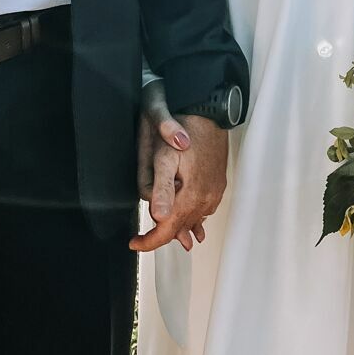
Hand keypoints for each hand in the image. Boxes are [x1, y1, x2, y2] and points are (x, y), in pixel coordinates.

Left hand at [130, 108, 227, 255]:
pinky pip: (204, 209)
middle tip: (143, 235)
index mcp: (190, 196)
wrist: (208, 111)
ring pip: (193, 220)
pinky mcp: (218, 184)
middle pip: (181, 228)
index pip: (168, 231)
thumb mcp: (164, 156)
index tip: (135, 243)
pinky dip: (193, 214)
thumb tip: (159, 216)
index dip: (149, 241)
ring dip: (179, 224)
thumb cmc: (185, 129)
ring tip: (164, 226)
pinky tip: (188, 214)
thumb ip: (161, 188)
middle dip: (162, 232)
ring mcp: (214, 192)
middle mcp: (206, 198)